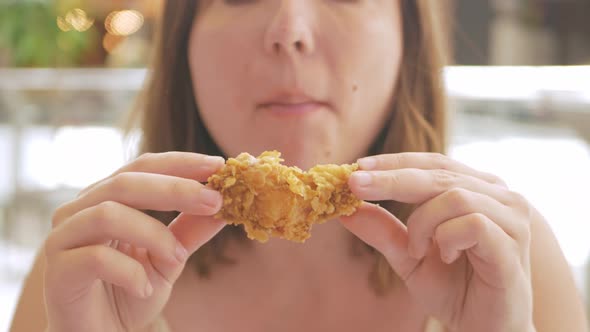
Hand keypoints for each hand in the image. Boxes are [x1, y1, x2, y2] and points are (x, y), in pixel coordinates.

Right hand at [44, 152, 225, 331]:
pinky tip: (144, 289)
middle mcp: (80, 210)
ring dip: (154, 233)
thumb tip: (225, 207)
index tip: (218, 165)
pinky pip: (95, 258)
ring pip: (108, 214)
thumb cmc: (128, 293)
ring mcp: (63, 238)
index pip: (143, 167)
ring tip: (177, 257)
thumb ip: (190, 231)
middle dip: (176, 189)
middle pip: (126, 182)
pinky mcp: (58, 271)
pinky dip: (129, 272)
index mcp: (107, 198)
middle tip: (214, 200)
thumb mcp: (169, 259)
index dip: (181, 163)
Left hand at [341, 153, 534, 331]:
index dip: (395, 161)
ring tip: (415, 249)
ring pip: (454, 196)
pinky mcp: (513, 245)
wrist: (484, 330)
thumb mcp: (408, 257)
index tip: (357, 166)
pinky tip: (444, 256)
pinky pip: (473, 224)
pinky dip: (447, 238)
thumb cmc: (453, 289)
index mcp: (475, 190)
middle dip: (391, 179)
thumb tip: (344, 209)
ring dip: (422, 222)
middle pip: (439, 173)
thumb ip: (382, 230)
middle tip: (355, 184)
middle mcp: (498, 195)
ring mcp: (511, 218)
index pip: (432, 162)